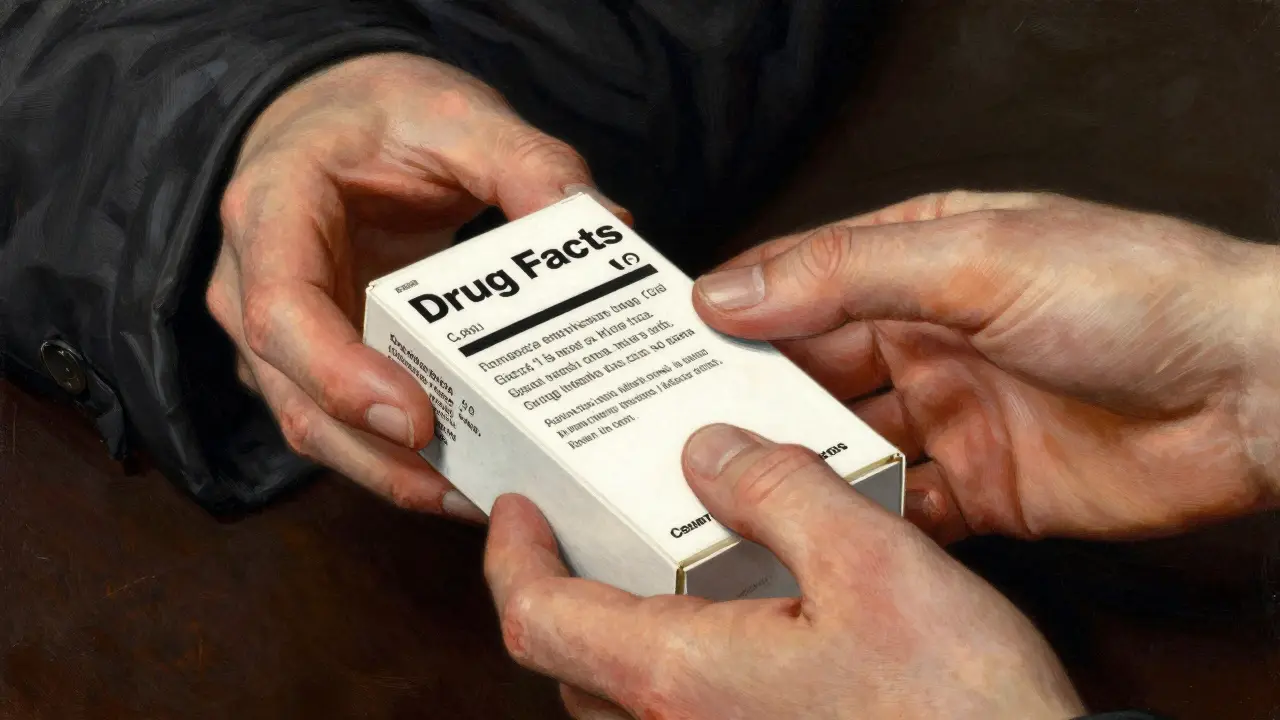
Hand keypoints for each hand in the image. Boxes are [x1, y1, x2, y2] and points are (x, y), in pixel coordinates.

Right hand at [206, 53, 627, 518]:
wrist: (336, 119)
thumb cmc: (382, 113)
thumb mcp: (458, 114)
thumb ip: (529, 164)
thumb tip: (608, 230)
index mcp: (272, 211)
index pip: (282, 312)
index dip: (342, 377)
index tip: (418, 418)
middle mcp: (252, 285)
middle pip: (297, 401)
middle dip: (382, 460)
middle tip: (477, 489)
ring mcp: (275, 335)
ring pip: (318, 431)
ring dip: (396, 476)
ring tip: (486, 496)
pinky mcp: (311, 363)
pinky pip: (345, 427)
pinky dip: (400, 461)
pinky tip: (471, 473)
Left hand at [485, 424, 1083, 719]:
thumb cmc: (956, 710)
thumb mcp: (874, 565)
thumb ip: (781, 493)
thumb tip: (710, 453)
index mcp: (681, 676)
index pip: (537, 616)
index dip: (511, 554)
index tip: (514, 505)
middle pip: (569, 656)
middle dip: (562, 584)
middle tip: (584, 519)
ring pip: (621, 692)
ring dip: (618, 625)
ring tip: (662, 559)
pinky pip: (677, 714)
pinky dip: (675, 660)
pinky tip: (740, 621)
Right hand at [695, 191, 1279, 542]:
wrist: (1253, 392)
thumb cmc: (1138, 293)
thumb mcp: (976, 259)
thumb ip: (848, 274)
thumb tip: (734, 291)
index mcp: (920, 263)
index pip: (801, 284)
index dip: (734, 314)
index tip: (664, 347)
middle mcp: (927, 340)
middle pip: (811, 373)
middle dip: (751, 399)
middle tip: (678, 428)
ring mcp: (952, 418)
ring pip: (845, 446)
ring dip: (797, 464)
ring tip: (728, 483)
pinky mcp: (983, 492)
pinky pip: (900, 510)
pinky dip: (860, 521)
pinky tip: (820, 529)